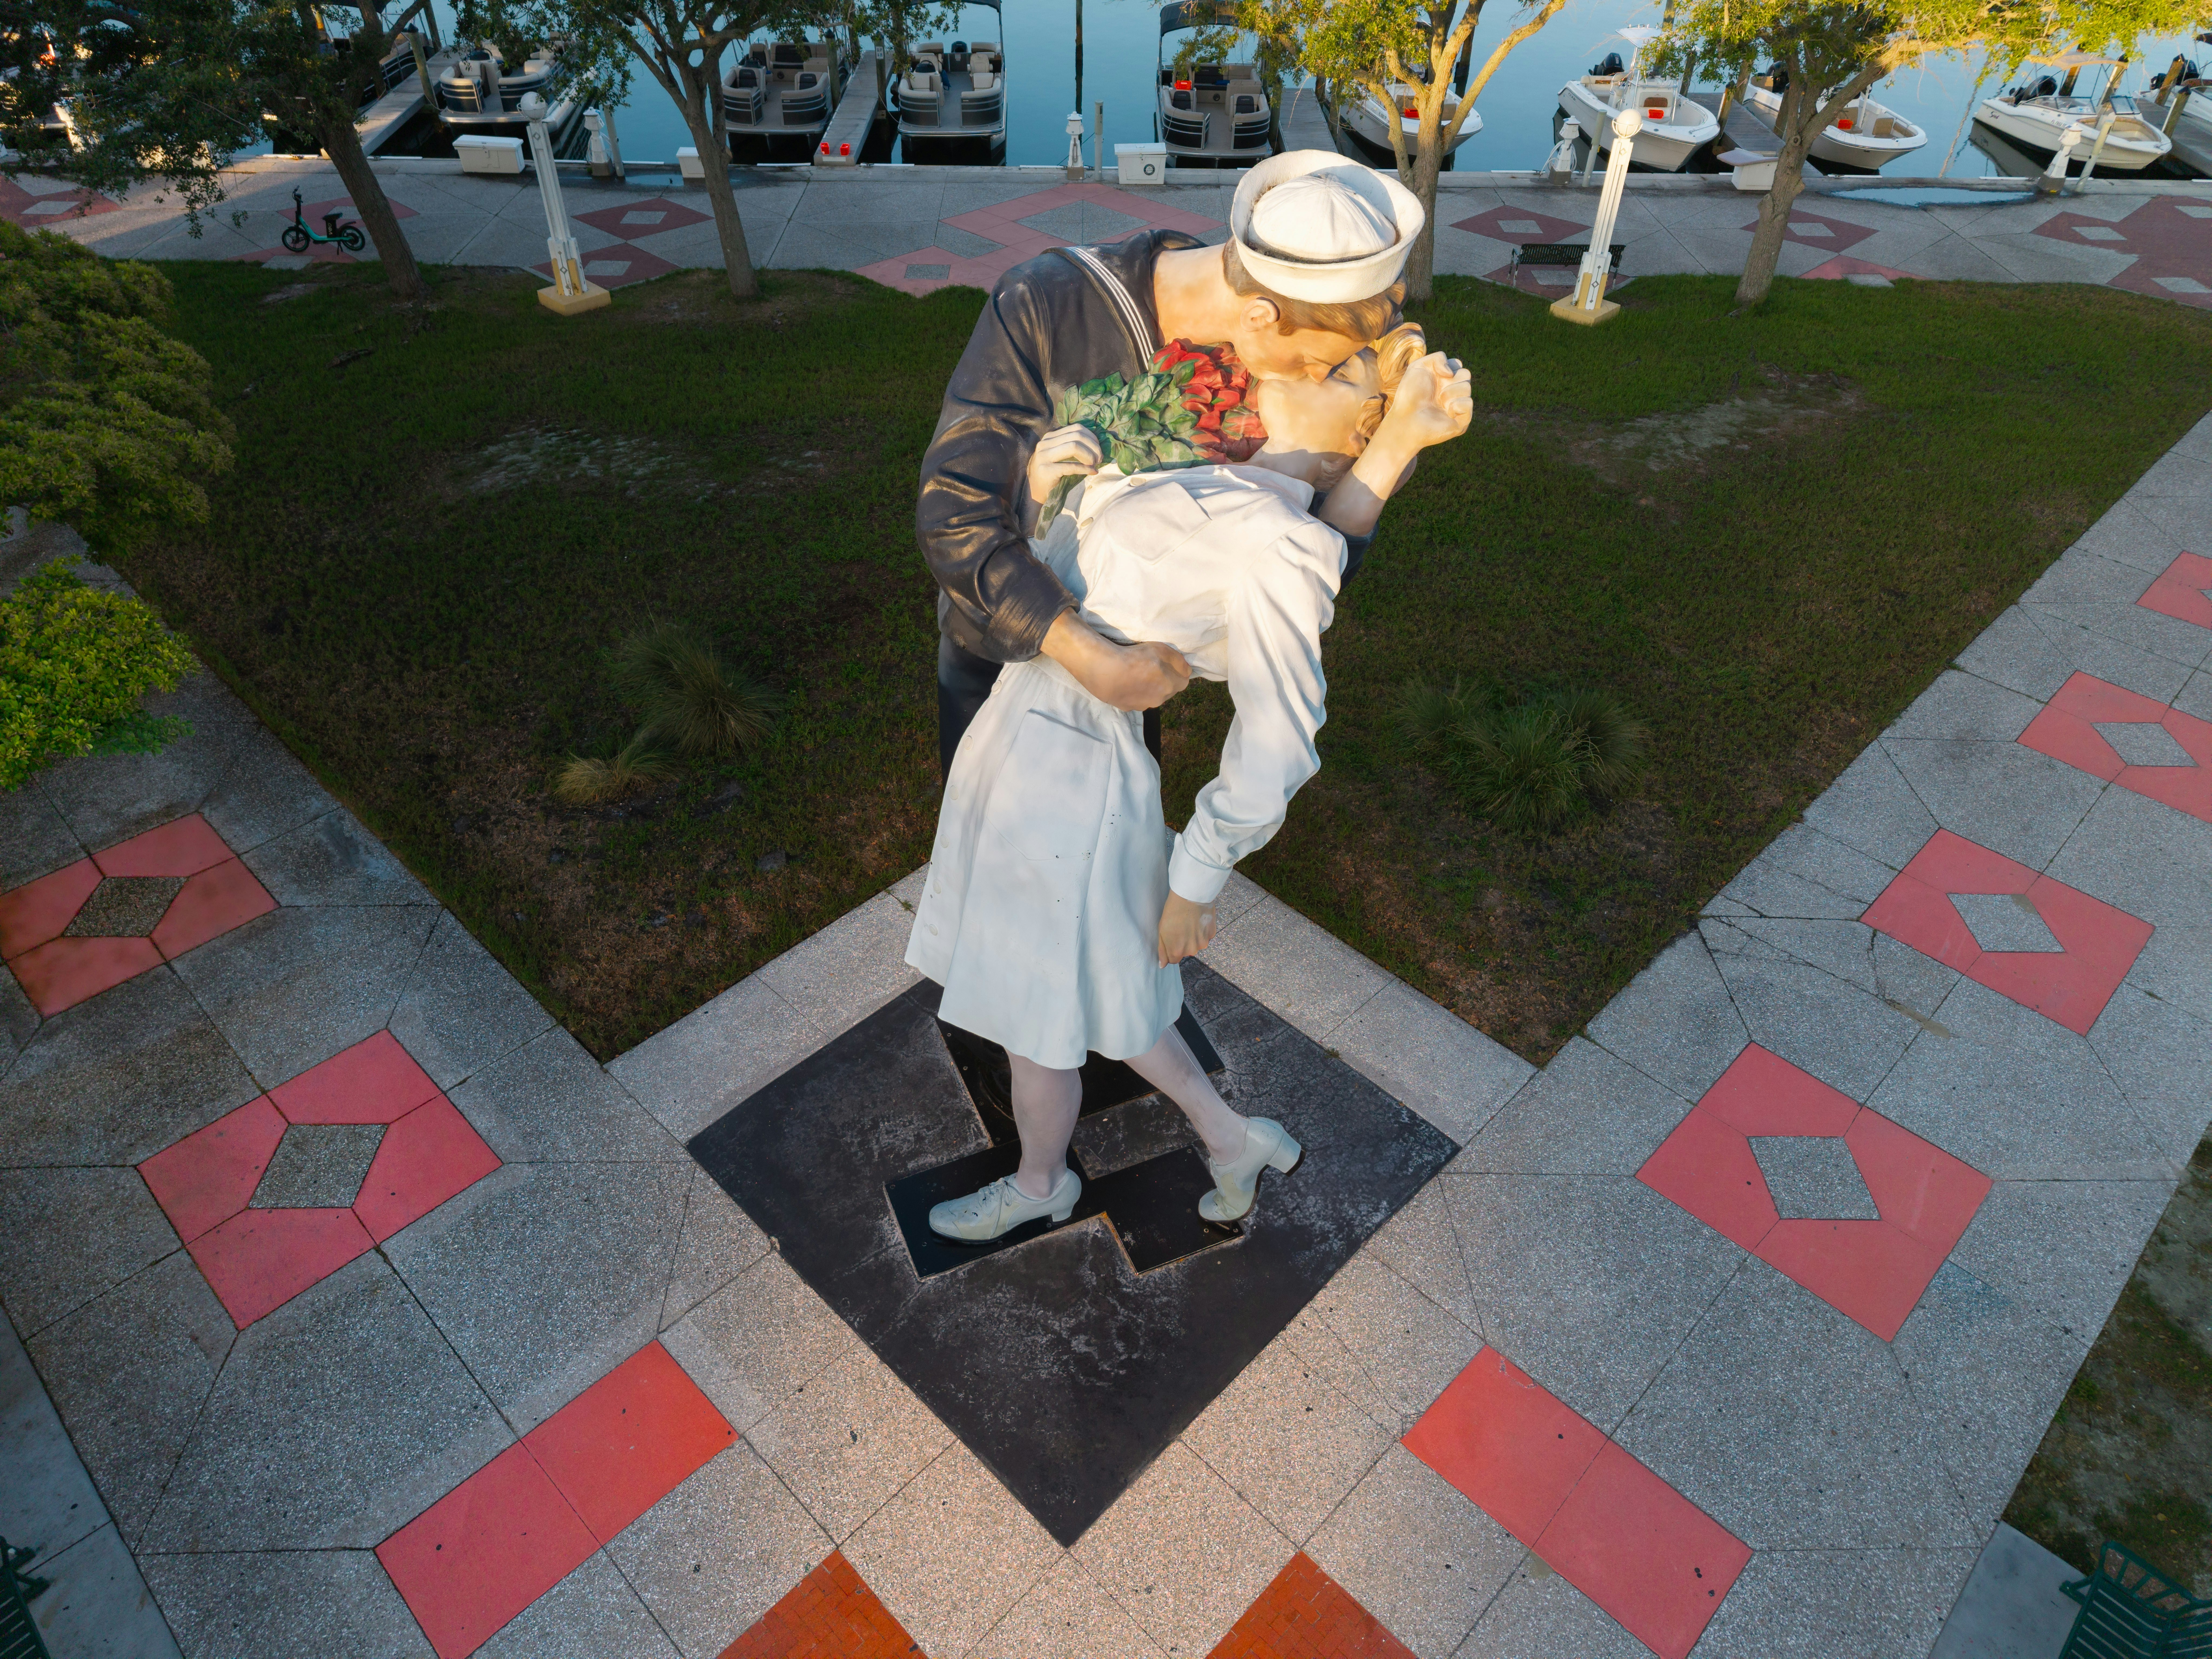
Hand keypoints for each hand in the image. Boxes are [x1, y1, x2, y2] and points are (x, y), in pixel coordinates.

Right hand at [1027, 423, 1102, 508]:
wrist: (1034, 492)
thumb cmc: (1051, 473)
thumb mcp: (1058, 455)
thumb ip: (1071, 445)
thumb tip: (1096, 444)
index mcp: (1050, 436)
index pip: (1076, 428)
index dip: (1091, 437)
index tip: (1098, 449)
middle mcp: (1045, 443)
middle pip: (1077, 436)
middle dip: (1093, 447)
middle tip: (1099, 459)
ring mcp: (1043, 456)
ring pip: (1074, 447)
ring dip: (1089, 456)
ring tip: (1094, 464)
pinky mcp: (1046, 470)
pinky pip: (1071, 466)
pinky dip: (1085, 469)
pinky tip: (1092, 472)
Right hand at [1041, 612, 1190, 710]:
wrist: (1106, 671)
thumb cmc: (1135, 657)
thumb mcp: (1163, 650)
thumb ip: (1179, 661)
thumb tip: (1188, 670)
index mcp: (1171, 686)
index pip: (1183, 680)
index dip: (1175, 671)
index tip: (1165, 664)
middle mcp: (1160, 700)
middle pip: (1167, 690)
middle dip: (1163, 680)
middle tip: (1149, 667)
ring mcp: (1143, 706)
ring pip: (1152, 696)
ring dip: (1148, 687)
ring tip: (1135, 674)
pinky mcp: (1127, 707)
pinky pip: (1136, 699)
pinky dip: (1133, 692)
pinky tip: (1125, 682)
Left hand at [1158, 891, 1219, 964]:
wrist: (1190, 896)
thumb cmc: (1172, 911)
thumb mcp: (1161, 930)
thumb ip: (1162, 950)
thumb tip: (1162, 965)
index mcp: (1177, 951)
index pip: (1173, 959)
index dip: (1171, 949)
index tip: (1171, 938)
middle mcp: (1191, 950)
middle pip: (1186, 951)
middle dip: (1183, 943)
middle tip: (1181, 927)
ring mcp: (1203, 943)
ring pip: (1196, 944)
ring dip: (1193, 937)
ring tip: (1190, 922)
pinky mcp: (1211, 933)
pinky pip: (1205, 936)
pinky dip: (1202, 931)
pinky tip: (1198, 920)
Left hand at [1376, 352, 1473, 451]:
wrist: (1405, 419)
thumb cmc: (1409, 395)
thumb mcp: (1418, 367)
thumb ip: (1438, 358)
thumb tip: (1452, 372)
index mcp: (1444, 379)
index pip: (1457, 365)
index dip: (1447, 367)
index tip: (1434, 375)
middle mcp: (1453, 391)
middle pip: (1466, 374)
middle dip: (1450, 380)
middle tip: (1436, 392)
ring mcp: (1458, 406)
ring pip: (1467, 388)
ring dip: (1449, 394)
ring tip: (1438, 403)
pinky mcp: (1462, 420)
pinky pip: (1468, 404)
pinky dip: (1456, 406)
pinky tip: (1447, 413)